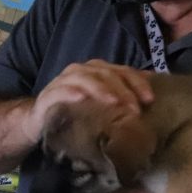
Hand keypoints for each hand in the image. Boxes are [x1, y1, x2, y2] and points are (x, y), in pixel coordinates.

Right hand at [22, 60, 154, 143]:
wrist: (40, 122)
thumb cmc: (76, 113)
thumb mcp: (102, 105)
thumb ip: (123, 96)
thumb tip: (151, 92)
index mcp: (96, 71)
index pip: (121, 70)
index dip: (137, 83)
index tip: (150, 100)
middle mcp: (80, 72)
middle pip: (105, 73)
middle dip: (122, 89)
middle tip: (135, 110)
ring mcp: (62, 82)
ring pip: (84, 78)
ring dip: (101, 89)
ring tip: (114, 103)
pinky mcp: (47, 96)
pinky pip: (59, 91)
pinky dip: (70, 92)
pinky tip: (81, 98)